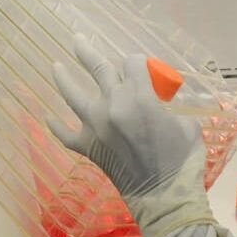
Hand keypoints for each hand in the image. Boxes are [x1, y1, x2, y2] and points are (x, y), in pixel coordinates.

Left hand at [48, 35, 214, 236]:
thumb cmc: (183, 160)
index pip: (132, 63)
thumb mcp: (187, 124)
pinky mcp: (89, 148)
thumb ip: (170, 109)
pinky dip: (56, 126)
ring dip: (63, 78)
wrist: (165, 196)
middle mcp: (112, 106)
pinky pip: (65, 134)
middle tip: (77, 39)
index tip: (141, 65)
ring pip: (73, 95)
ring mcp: (96, 127)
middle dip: (87, 51)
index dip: (138, 61)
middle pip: (98, 68)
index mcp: (140, 97)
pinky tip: (49, 117)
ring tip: (56, 65)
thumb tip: (161, 107)